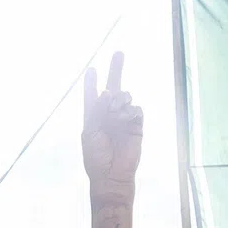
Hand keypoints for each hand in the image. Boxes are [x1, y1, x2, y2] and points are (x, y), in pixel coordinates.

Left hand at [82, 51, 141, 201]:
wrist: (112, 175)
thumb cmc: (96, 157)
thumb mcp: (91, 132)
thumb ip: (98, 110)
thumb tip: (109, 91)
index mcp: (94, 116)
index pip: (92, 95)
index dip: (91, 82)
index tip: (91, 70)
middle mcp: (109, 114)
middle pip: (114, 87)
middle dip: (115, 69)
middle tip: (119, 52)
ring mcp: (124, 119)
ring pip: (125, 95)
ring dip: (120, 99)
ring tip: (115, 113)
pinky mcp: (136, 125)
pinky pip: (136, 109)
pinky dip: (129, 111)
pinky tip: (124, 119)